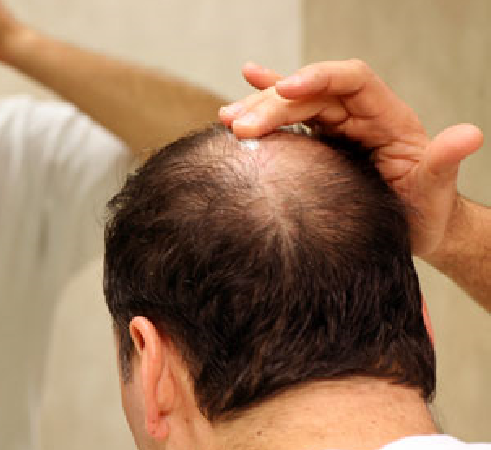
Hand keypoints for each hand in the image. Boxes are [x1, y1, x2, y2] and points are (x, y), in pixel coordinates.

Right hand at [219, 59, 483, 256]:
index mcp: (388, 117)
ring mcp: (337, 127)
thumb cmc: (425, 213)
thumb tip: (468, 134)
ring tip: (227, 119)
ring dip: (259, 106)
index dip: (317, 77)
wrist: (412, 232)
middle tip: (240, 126)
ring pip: (294, 103)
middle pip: (312, 92)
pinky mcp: (318, 143)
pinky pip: (289, 118)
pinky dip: (264, 106)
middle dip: (273, 103)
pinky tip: (236, 99)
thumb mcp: (434, 190)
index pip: (352, 80)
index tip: (284, 90)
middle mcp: (359, 115)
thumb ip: (443, 161)